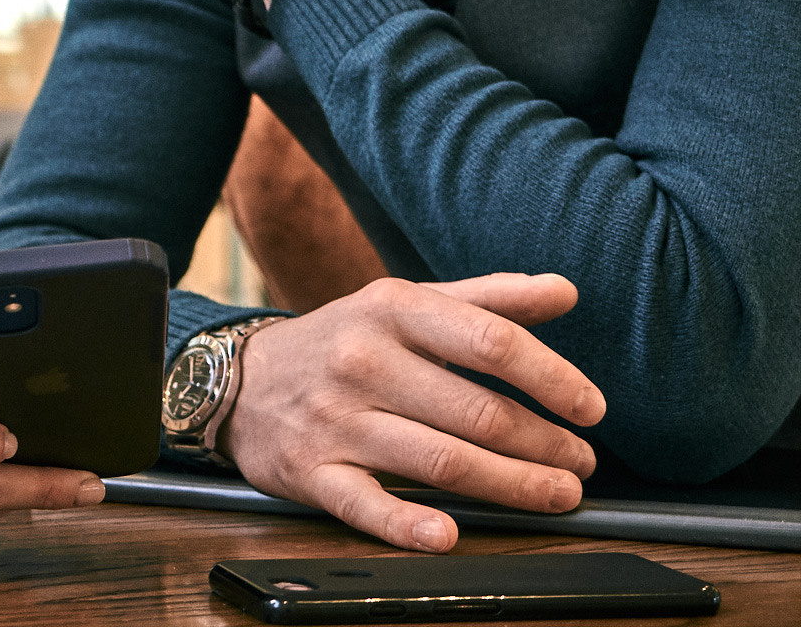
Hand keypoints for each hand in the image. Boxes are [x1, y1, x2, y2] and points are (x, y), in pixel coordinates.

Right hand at [219, 273, 606, 551]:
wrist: (238, 379)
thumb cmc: (342, 341)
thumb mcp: (403, 303)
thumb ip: (487, 298)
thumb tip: (565, 292)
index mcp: (391, 310)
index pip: (490, 342)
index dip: (552, 379)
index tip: (590, 409)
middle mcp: (363, 360)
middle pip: (478, 412)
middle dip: (545, 445)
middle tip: (580, 464)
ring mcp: (336, 419)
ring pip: (441, 461)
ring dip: (513, 485)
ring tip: (557, 494)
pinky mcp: (312, 470)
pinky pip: (366, 503)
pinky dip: (408, 524)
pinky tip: (447, 535)